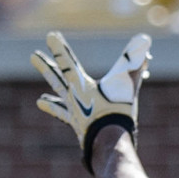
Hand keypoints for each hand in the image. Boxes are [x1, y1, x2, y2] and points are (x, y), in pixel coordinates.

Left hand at [33, 31, 151, 171]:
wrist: (109, 141)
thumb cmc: (118, 112)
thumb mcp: (128, 85)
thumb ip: (134, 64)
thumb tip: (145, 44)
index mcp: (81, 86)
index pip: (68, 62)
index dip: (59, 48)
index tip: (50, 36)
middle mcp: (73, 96)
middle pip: (57, 77)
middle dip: (46, 65)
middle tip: (33, 55)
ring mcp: (73, 110)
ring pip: (58, 94)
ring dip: (49, 87)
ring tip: (39, 89)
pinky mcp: (76, 122)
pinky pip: (61, 113)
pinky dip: (52, 106)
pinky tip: (41, 101)